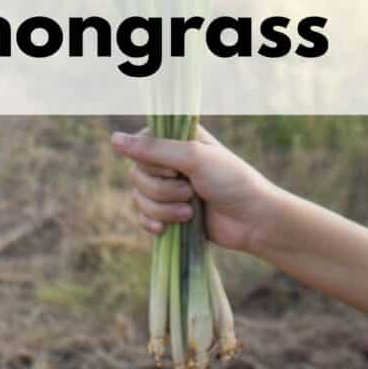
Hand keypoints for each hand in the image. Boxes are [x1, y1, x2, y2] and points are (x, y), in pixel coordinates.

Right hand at [111, 126, 275, 253]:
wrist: (254, 221)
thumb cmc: (231, 181)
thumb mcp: (194, 158)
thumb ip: (153, 149)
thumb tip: (113, 139)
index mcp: (176, 139)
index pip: (140, 143)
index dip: (151, 160)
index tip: (174, 168)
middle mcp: (168, 161)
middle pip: (136, 173)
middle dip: (161, 189)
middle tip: (190, 191)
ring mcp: (167, 187)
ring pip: (138, 197)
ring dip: (163, 208)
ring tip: (190, 211)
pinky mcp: (168, 212)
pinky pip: (142, 216)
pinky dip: (153, 223)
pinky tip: (166, 229)